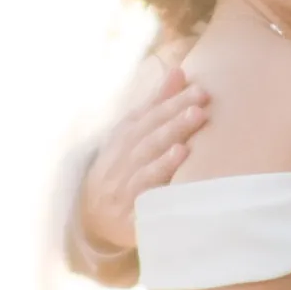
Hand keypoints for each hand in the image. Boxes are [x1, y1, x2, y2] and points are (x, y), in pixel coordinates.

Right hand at [80, 71, 209, 261]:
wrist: (91, 218)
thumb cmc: (122, 168)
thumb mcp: (134, 134)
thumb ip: (157, 104)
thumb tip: (179, 71)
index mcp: (123, 138)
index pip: (148, 117)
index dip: (171, 103)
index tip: (198, 90)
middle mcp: (121, 160)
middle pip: (148, 138)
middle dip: (173, 122)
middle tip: (199, 108)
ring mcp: (123, 189)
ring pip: (143, 167)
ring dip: (165, 153)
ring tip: (186, 139)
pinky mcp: (128, 217)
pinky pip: (142, 202)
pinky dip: (155, 187)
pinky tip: (174, 177)